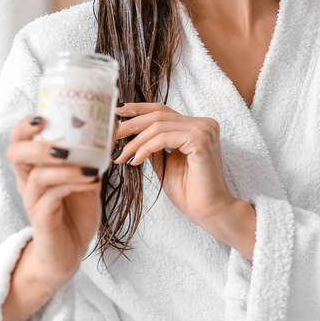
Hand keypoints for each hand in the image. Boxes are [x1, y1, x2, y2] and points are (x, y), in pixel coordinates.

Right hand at [5, 115, 102, 287]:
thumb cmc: (74, 213)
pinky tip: (92, 182)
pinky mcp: (43, 220)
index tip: (42, 116)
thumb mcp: (85, 180)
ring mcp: (33, 202)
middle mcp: (28, 182)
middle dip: (39, 144)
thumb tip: (111, 128)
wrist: (68, 253)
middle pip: (16, 154)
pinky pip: (52, 198)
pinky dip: (73, 185)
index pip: (19, 140)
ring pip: (37, 176)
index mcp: (34, 168)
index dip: (24, 126)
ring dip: (66, 168)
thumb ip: (91, 158)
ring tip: (90, 167)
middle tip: (64, 145)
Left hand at [112, 102, 236, 225]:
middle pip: (159, 115)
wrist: (208, 211)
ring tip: (121, 156)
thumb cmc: (189, 191)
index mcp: (197, 126)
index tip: (118, 113)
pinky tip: (135, 161)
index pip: (163, 110)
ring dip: (135, 141)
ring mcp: (203, 130)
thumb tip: (130, 133)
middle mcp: (203, 123)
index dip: (139, 109)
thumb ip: (153, 145)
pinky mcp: (200, 140)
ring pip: (158, 126)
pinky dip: (145, 148)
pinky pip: (163, 138)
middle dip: (131, 124)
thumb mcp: (165, 163)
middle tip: (111, 134)